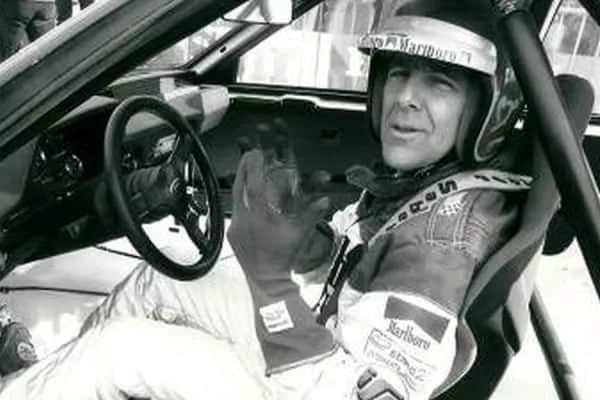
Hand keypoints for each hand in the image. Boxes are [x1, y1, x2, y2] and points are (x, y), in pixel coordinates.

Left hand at [227, 138, 329, 286]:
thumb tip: (325, 199)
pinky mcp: (231, 234)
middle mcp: (244, 220)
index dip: (254, 167)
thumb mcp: (300, 233)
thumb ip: (312, 213)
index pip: (254, 185)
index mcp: (260, 217)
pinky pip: (235, 212)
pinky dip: (241, 201)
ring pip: (235, 198)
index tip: (256, 153)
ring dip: (241, 183)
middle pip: (239, 186)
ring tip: (247, 171)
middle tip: (249, 154)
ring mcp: (235, 227)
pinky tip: (247, 197)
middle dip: (243, 168)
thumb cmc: (284, 256)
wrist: (267, 280)